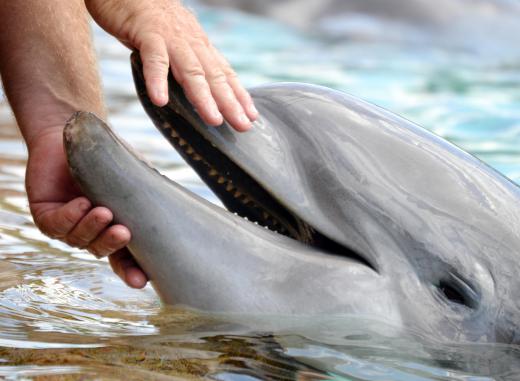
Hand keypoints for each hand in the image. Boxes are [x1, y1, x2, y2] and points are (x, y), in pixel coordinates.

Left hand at [26, 128, 147, 288]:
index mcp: (116, 228)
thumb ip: (152, 199)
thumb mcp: (138, 179)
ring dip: (92, 229)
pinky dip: (71, 217)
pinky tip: (82, 203)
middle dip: (112, 245)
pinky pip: (58, 226)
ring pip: (80, 240)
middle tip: (124, 232)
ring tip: (103, 211)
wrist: (80, 132)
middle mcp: (92, 231)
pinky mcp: (46, 214)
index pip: (125, 257)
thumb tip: (179, 219)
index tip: (142, 282)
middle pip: (102, 251)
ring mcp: (69, 225)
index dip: (132, 271)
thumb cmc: (113, 156)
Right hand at [86, 0, 257, 131]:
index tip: (251, 116)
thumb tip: (198, 91)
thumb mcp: (176, 43)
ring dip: (203, 97)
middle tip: (243, 125)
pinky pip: (154, 59)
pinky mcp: (147, 34)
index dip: (239, 95)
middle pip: (214, 76)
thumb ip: (187, 65)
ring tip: (213, 119)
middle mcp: (191, 43)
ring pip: (191, 70)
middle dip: (230, 103)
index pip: (224, 73)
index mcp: (199, 46)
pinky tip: (160, 100)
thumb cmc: (150, 20)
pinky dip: (157, 80)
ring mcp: (171, 38)